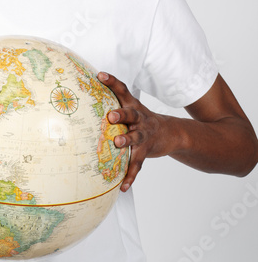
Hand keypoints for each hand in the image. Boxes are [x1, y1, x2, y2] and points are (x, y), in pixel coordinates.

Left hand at [97, 72, 167, 191]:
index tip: (100, 75)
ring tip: (117, 144)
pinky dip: (130, 175)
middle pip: (131, 114)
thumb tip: (89, 87)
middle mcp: (139, 118)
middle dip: (121, 115)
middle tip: (111, 116)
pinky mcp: (146, 150)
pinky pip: (137, 164)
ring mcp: (144, 134)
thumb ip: (113, 100)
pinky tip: (122, 186)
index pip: (122, 90)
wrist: (171, 133)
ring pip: (136, 137)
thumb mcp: (131, 106)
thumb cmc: (141, 118)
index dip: (112, 81)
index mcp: (132, 105)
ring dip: (127, 140)